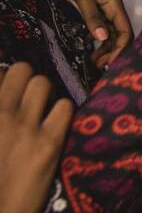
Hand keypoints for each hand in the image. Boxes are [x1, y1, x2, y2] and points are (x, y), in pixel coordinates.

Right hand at [0, 63, 74, 212]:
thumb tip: (8, 100)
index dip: (3, 82)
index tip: (6, 91)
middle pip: (21, 69)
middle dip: (25, 80)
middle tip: (25, 98)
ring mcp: (23, 126)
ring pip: (43, 83)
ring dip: (44, 94)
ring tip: (40, 110)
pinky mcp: (48, 142)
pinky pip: (65, 106)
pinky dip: (62, 113)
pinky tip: (55, 126)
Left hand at [56, 0, 132, 68]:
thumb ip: (92, 16)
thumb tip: (102, 38)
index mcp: (115, 5)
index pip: (126, 32)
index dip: (120, 50)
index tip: (109, 64)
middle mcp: (114, 10)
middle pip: (122, 36)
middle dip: (114, 53)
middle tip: (98, 66)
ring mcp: (107, 11)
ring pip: (113, 35)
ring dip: (106, 50)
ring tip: (93, 61)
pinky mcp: (98, 12)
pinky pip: (103, 30)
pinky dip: (98, 42)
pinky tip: (88, 48)